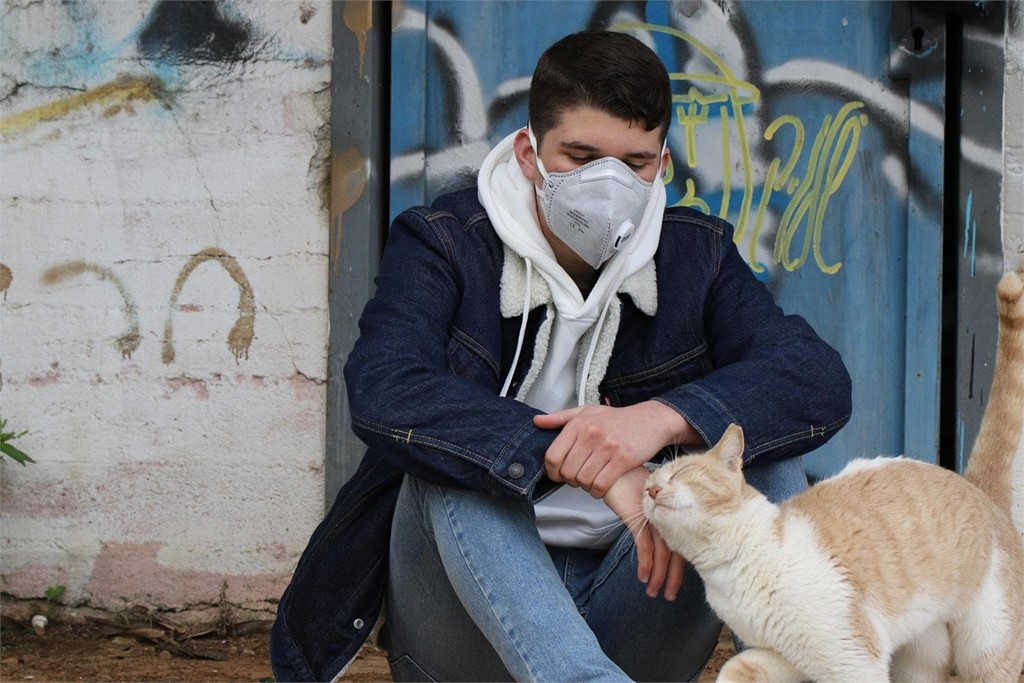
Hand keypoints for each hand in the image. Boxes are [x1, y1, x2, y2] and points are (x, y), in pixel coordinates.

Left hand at [533, 401, 695, 497]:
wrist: (651, 420)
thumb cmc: (617, 419)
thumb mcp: (587, 412)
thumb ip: (560, 418)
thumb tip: (536, 421)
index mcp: (578, 423)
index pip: (552, 456)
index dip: (551, 472)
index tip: (558, 475)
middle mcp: (591, 434)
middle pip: (567, 471)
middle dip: (570, 480)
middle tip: (578, 478)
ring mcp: (607, 446)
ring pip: (583, 480)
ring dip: (585, 486)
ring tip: (590, 480)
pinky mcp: (623, 459)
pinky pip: (601, 484)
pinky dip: (598, 491)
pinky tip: (601, 486)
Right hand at [603, 467, 685, 599]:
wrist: (614, 468)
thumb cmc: (628, 482)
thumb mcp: (645, 501)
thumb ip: (653, 516)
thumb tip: (656, 536)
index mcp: (671, 513)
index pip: (681, 544)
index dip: (679, 566)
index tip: (676, 584)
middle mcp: (666, 516)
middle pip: (676, 552)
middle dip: (673, 577)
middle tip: (670, 596)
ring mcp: (654, 517)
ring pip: (662, 553)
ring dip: (658, 576)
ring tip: (655, 593)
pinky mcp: (639, 518)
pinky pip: (645, 546)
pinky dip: (646, 564)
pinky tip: (643, 577)